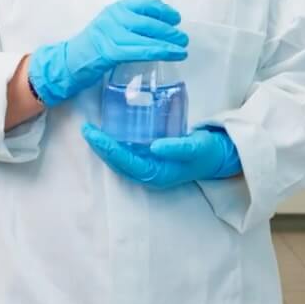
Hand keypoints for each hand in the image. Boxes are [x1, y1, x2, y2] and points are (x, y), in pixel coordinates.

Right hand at [27, 0, 187, 107]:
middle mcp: (113, 18)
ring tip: (182, 48)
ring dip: (169, 44)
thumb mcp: (111, 24)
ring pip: (147, 38)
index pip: (144, 4)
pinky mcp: (112, 52)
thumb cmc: (94, 44)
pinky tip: (171, 55)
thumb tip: (160, 25)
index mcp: (115, 8)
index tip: (176, 18)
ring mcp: (112, 34)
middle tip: (183, 37)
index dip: (163, 11)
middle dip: (170, 30)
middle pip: (149, 22)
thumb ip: (130, 21)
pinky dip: (160, 53)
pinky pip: (142, 51)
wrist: (71, 61)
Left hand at [81, 124, 241, 188]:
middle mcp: (150, 174)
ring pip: (120, 160)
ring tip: (92, 130)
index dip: (108, 149)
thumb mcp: (196, 147)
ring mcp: (149, 168)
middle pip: (118, 163)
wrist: (218, 156)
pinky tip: (109, 132)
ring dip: (105, 147)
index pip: (125, 163)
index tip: (94, 134)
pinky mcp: (151, 160)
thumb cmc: (207, 152)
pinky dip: (116, 144)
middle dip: (100, 148)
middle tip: (86, 129)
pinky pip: (128, 153)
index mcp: (157, 174)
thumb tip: (154, 147)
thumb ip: (177, 147)